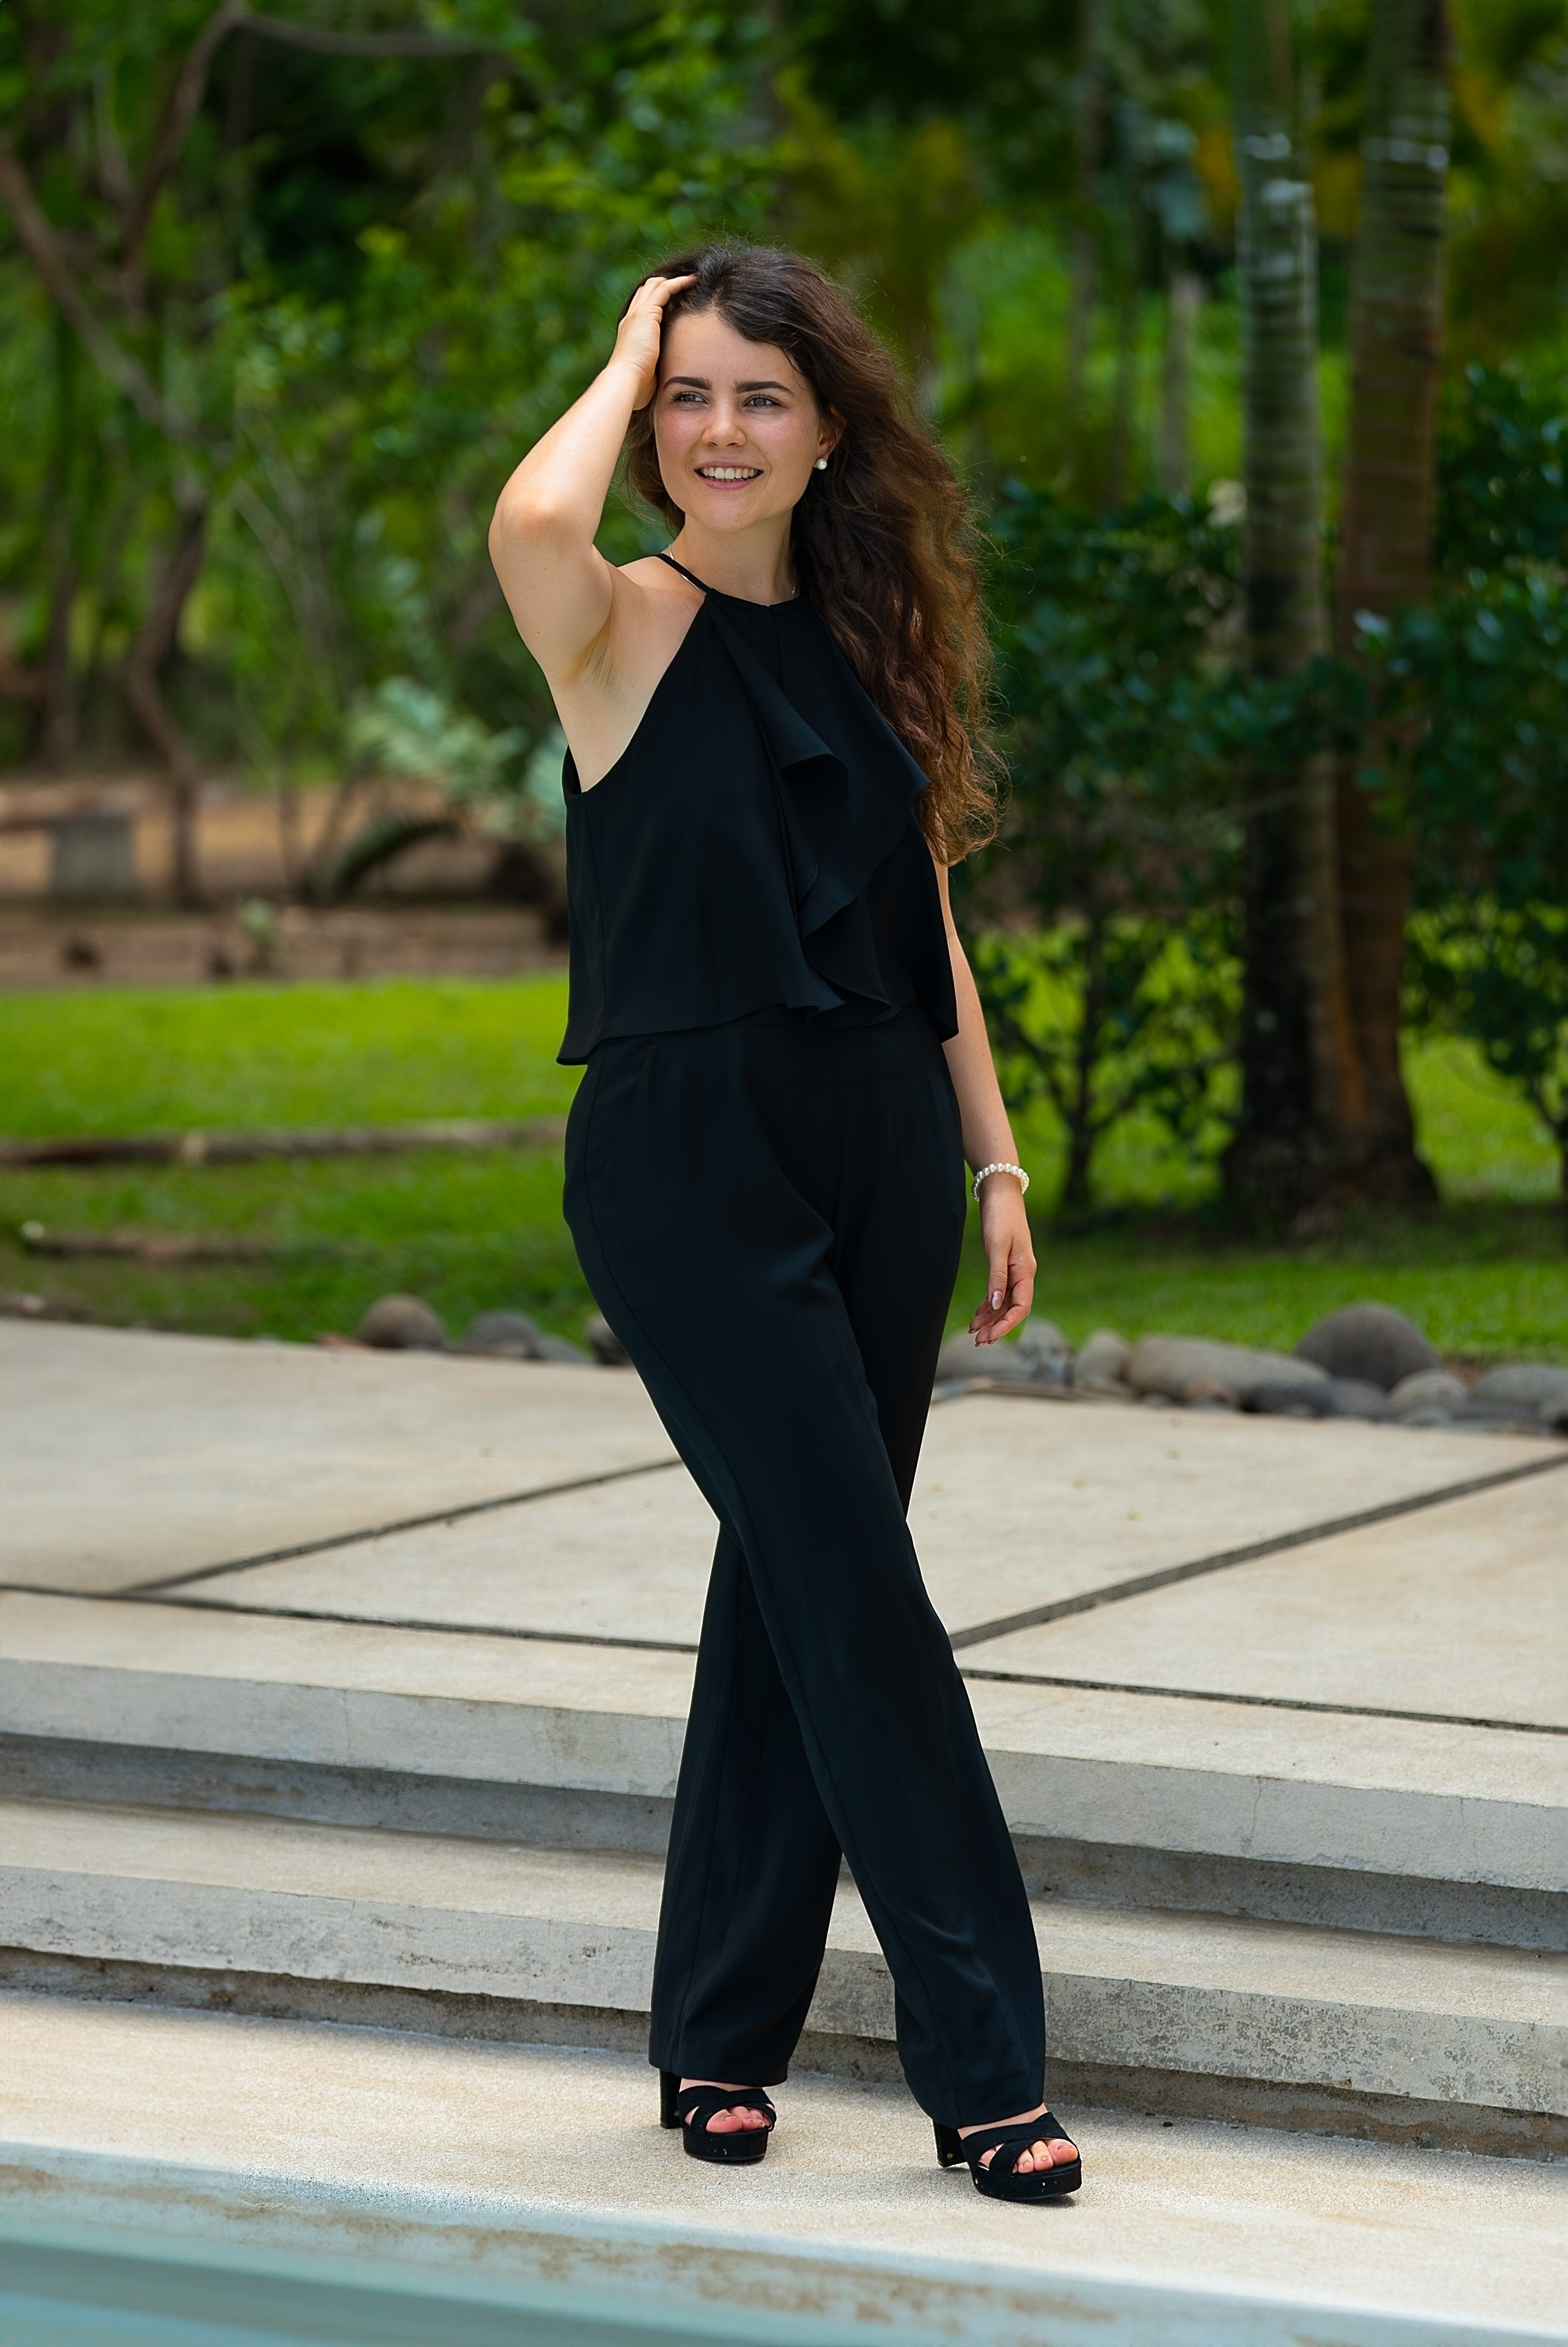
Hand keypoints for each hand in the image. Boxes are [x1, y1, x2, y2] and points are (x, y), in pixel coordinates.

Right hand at [609, 273, 698, 410]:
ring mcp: (638, 314)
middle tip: (685, 282)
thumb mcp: (646, 375)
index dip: (656, 300)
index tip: (674, 301)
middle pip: (646, 291)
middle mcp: (631, 319)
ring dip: (674, 280)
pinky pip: (665, 289)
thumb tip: (665, 383)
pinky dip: (680, 283)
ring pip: (656, 285)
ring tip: (693, 278)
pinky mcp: (647, 313)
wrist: (625, 381)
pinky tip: (694, 281)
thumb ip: (654, 370)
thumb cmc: (635, 387)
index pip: (642, 308)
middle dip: (664, 284)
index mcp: (629, 333)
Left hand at [968, 1175, 1034, 1344]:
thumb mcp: (997, 1247)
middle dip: (996, 1326)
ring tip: (973, 1331)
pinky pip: (1000, 1292)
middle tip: (978, 1341)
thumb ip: (997, 1277)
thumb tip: (996, 1306)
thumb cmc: (1001, 1217)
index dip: (1006, 1324)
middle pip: (1013, 1308)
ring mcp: (1015, 1270)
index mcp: (1026, 1271)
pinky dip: (989, 1304)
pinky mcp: (1005, 1264)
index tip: (990, 1336)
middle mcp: (1023, 1274)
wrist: (1000, 1192)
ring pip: (1005, 1302)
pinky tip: (978, 1314)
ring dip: (991, 1318)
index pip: (1021, 1307)